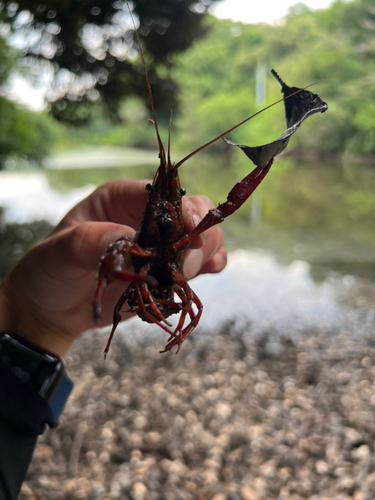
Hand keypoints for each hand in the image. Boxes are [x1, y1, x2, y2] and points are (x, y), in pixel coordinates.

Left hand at [0, 180, 226, 355]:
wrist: (53, 310)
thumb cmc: (50, 271)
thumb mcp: (58, 252)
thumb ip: (88, 242)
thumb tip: (126, 236)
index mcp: (122, 199)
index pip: (162, 193)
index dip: (183, 206)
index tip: (189, 227)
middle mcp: (147, 218)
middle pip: (193, 212)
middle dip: (199, 234)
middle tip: (186, 264)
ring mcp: (161, 246)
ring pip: (203, 237)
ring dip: (205, 253)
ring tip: (185, 274)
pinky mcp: (168, 272)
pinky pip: (202, 264)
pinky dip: (208, 268)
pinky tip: (201, 275)